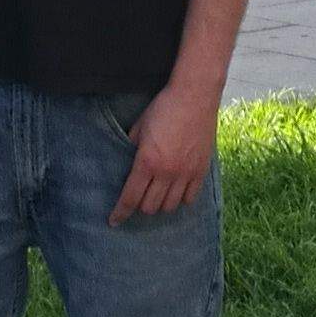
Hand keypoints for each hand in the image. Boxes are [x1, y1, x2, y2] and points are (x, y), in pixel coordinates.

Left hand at [109, 81, 217, 223]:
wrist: (195, 95)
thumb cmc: (164, 107)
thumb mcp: (139, 126)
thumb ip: (131, 147)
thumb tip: (126, 162)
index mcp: (147, 161)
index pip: (130, 197)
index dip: (120, 212)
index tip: (114, 221)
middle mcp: (167, 172)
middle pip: (150, 206)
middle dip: (140, 207)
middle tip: (137, 199)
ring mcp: (186, 173)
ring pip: (171, 206)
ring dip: (160, 205)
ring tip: (156, 196)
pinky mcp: (202, 170)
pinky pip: (191, 198)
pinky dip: (181, 200)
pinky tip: (175, 193)